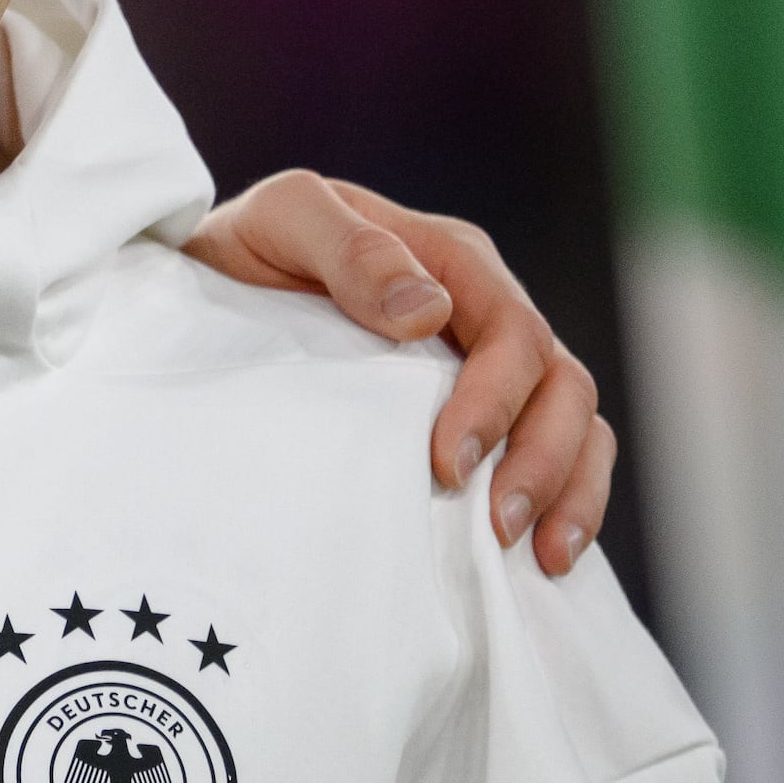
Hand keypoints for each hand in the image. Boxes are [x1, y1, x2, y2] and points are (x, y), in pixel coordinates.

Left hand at [181, 172, 613, 574]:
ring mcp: (491, 371)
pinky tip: (543, 560)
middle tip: (497, 525)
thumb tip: (428, 310)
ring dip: (567, 490)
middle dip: (540, 458)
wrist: (208, 302)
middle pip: (559, 382)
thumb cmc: (245, 257)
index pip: (510, 330)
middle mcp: (485, 315)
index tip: (449, 464)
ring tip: (539, 555)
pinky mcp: (484, 420)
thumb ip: (349, 248)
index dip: (494, 400)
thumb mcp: (280, 222)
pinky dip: (567, 505)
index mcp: (452, 262)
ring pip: (575, 423)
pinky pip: (558, 456)